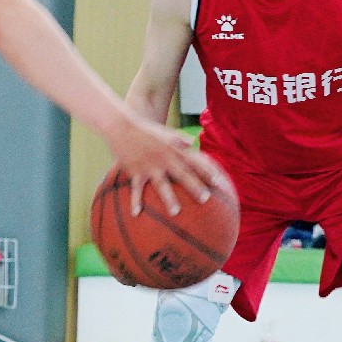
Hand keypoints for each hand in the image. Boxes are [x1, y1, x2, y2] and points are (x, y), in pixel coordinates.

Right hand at [107, 117, 223, 216]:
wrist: (122, 127)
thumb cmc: (146, 131)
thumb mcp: (166, 132)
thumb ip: (180, 139)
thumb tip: (193, 143)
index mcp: (174, 149)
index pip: (195, 161)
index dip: (207, 171)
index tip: (219, 182)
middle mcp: (164, 159)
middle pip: (182, 175)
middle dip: (195, 187)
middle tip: (206, 199)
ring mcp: (149, 166)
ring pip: (161, 185)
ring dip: (169, 198)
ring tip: (176, 212)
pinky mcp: (135, 171)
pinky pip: (136, 189)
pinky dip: (135, 201)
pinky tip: (136, 214)